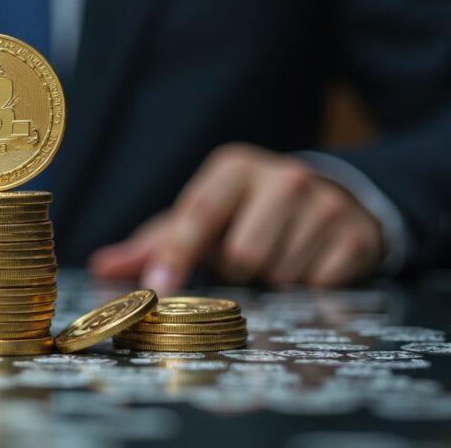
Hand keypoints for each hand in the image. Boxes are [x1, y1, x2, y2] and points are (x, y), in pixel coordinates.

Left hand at [89, 143, 383, 290]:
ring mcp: (324, 203)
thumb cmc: (245, 215)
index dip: (177, 253)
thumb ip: (151, 245)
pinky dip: (308, 286)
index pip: (198, 213)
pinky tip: (308, 263)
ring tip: (276, 256)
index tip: (160, 286)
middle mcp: (282, 177)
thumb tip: (101, 266)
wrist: (329, 200)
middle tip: (245, 257)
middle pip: (242, 254)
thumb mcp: (200, 220)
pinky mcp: (356, 233)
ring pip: (280, 273)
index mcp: (233, 169)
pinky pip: (318, 283)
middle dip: (238, 269)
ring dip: (272, 279)